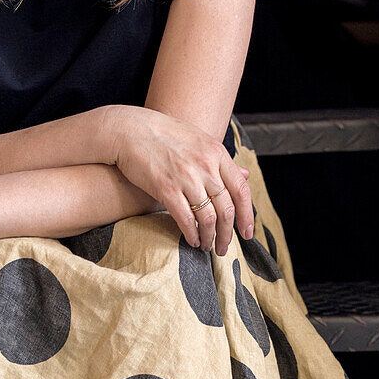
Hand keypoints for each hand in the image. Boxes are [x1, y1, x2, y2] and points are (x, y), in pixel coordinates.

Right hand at [101, 104, 252, 254]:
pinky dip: (191, 234)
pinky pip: (186, 219)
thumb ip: (222, 161)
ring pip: (208, 218)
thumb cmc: (165, 136)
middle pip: (226, 209)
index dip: (247, 216)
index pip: (241, 190)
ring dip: (209, 238)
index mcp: (216, 153)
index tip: (247, 233)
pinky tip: (192, 241)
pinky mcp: (166, 188)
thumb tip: (246, 175)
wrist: (131, 131)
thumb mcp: (200, 141)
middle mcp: (205, 165)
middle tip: (224, 248)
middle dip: (227, 234)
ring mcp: (186, 177)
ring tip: (206, 246)